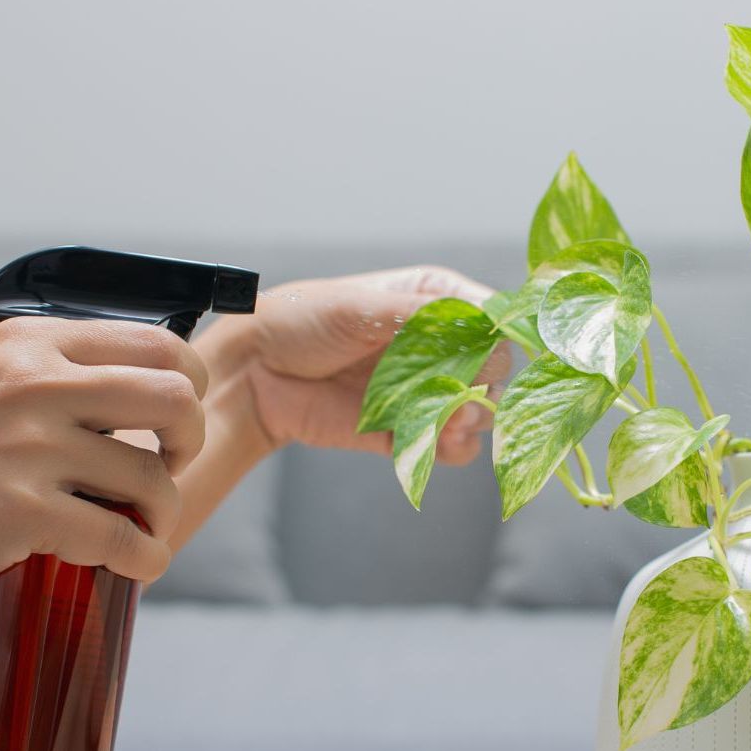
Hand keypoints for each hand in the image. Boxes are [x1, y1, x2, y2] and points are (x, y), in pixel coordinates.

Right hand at [0, 319, 207, 592]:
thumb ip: (52, 371)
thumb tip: (136, 384)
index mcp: (32, 345)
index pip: (158, 343)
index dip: (189, 383)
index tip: (177, 415)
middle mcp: (34, 386)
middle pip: (174, 400)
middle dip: (190, 440)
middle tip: (172, 464)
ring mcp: (27, 448)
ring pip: (152, 479)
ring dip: (162, 512)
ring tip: (144, 525)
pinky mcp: (19, 511)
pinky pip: (120, 538)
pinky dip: (145, 558)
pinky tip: (138, 564)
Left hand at [199, 265, 509, 464]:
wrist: (255, 374)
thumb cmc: (301, 321)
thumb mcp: (359, 306)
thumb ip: (422, 318)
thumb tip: (482, 326)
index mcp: (433, 301)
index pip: (490, 319)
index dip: (495, 338)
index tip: (483, 356)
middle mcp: (438, 346)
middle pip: (493, 370)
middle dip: (483, 387)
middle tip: (462, 399)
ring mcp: (425, 390)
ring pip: (479, 412)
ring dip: (471, 421)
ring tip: (449, 424)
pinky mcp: (409, 430)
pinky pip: (451, 447)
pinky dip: (451, 449)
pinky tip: (437, 444)